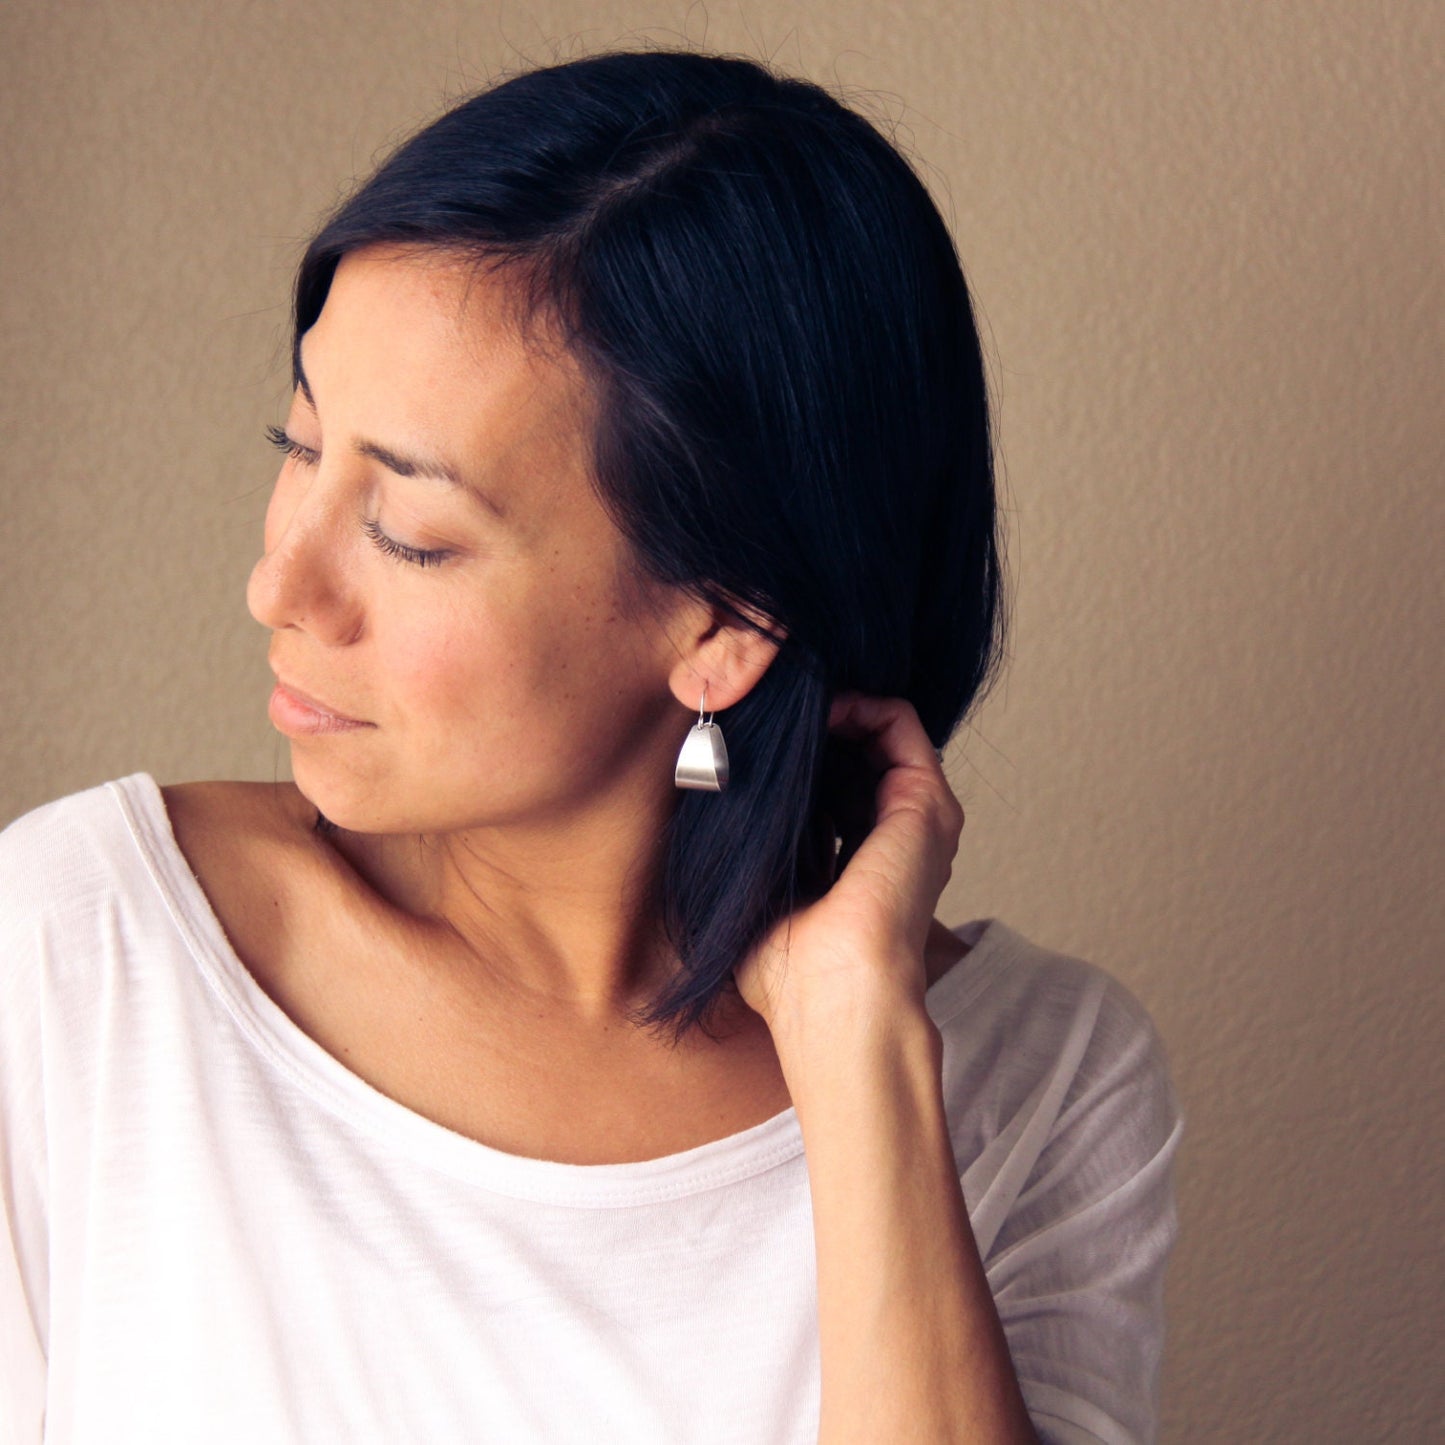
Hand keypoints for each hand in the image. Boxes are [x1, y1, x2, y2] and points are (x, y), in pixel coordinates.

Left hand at [732, 693, 964, 1045]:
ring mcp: (917, 820)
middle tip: (772, 712)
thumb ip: (755, 842)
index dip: (797, 754)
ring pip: (879, 731)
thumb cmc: (784, 965)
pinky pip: (900, 722)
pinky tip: (817, 711)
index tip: (756, 736)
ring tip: (792, 707)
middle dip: (813, 725)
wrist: (833, 994)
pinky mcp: (927, 803)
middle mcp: (893, 837)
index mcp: (857, 861)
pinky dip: (857, 703)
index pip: (833, 783)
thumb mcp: (758, 888)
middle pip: (856, 751)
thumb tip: (715, 788)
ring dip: (832, 708)